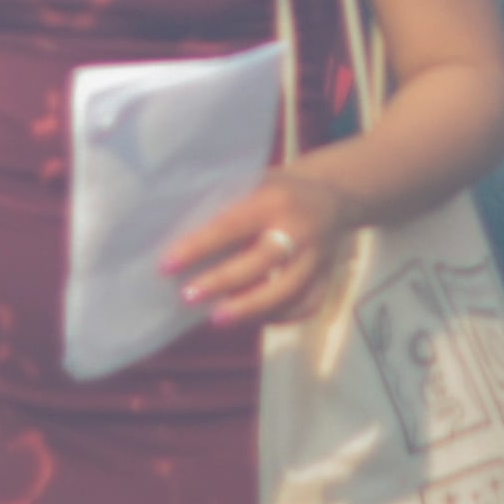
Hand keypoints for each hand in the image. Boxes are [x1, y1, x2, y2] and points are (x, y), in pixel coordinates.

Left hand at [166, 164, 355, 327]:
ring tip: (217, 319)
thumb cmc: (278, 189)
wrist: (336, 193)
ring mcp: (317, 257)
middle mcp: (299, 229)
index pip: (232, 225)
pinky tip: (252, 320)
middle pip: (261, 262)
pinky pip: (305, 305)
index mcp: (274, 199)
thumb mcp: (255, 183)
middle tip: (188, 297)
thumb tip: (175, 238)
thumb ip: (227, 207)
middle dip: (222, 282)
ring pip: (286, 290)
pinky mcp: (327, 277)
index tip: (166, 265)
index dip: (199, 246)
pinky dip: (278, 317)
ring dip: (250, 308)